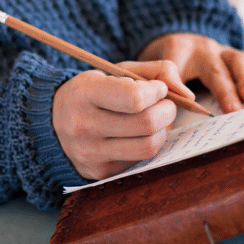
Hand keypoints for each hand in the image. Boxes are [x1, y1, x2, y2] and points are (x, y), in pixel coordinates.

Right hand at [52, 61, 191, 179]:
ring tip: (156, 119)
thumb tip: (189, 96)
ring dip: (162, 131)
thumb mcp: (117, 70)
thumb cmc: (94, 91)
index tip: (157, 89)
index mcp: (84, 93)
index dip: (157, 92)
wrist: (54, 120)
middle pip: (147, 125)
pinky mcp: (99, 172)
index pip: (134, 99)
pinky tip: (138, 134)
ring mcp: (90, 153)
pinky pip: (139, 160)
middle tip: (164, 104)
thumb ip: (158, 71)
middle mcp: (83, 126)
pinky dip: (148, 144)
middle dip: (167, 111)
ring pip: (148, 147)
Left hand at [138, 33, 243, 112]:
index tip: (185, 101)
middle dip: (223, 89)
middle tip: (232, 110)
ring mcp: (221, 51)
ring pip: (236, 61)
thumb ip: (151, 91)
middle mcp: (200, 49)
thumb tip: (156, 127)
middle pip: (213, 67)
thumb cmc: (163, 63)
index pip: (172, 66)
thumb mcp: (148, 71)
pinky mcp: (235, 55)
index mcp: (173, 52)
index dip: (176, 83)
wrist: (176, 39)